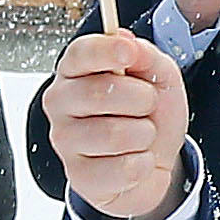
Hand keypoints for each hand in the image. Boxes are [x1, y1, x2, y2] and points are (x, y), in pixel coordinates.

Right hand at [46, 30, 194, 219]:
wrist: (153, 161)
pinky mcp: (79, 176)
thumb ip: (147, 56)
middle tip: (147, 105)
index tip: (129, 53)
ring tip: (141, 135)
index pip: (80, 53)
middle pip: (100, 92)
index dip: (105, 51)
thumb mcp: (159, 77)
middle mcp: (61, 103)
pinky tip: (135, 160)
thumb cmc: (148, 114)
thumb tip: (128, 42)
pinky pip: (125, 168)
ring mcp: (65, 141)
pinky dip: (143, 164)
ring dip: (144, 134)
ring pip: (115, 134)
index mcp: (75, 71)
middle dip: (142, 99)